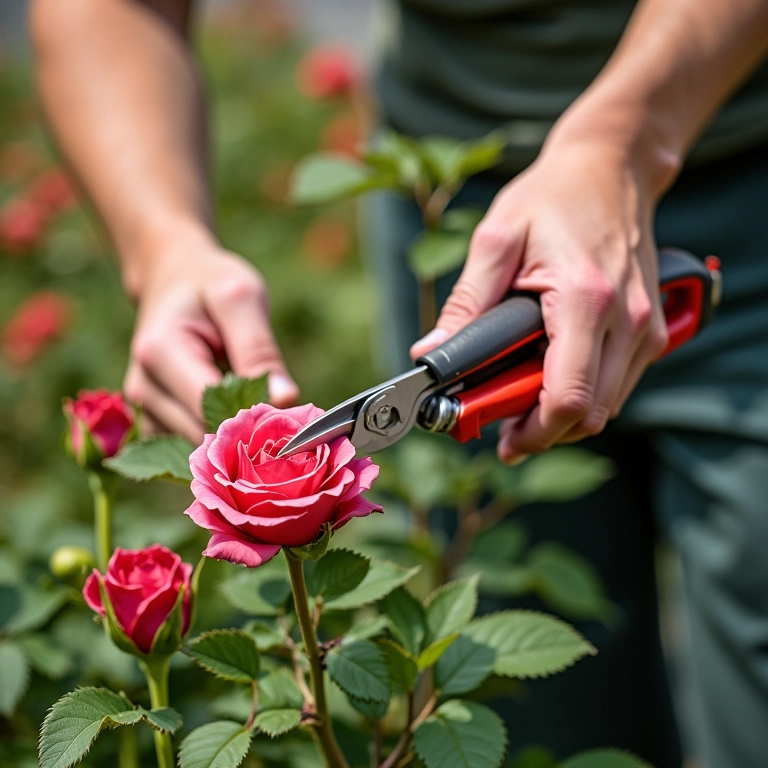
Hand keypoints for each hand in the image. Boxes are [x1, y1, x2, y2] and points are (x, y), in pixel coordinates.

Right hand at [124, 238, 298, 443]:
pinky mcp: (156, 422)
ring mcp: (146, 410)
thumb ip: (259, 349)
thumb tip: (286, 400)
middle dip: (252, 435)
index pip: (213, 410)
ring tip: (268, 411)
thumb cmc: (209, 283)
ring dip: (241, 441)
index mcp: (160, 354)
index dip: (257, 420)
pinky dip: (227, 441)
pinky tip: (246, 418)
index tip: (298, 420)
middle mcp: (145, 388)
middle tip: (292, 419)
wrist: (171, 279)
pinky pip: (197, 448)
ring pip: (204, 450)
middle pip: (207, 436)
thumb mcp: (240, 297)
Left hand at [410, 138, 667, 463]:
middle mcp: (628, 321)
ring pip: (607, 406)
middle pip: (590, 415)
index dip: (532, 432)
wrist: (610, 167)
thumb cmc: (553, 197)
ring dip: (563, 416)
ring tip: (519, 402)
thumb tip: (428, 353)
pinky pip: (618, 385)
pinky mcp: (651, 328)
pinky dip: (584, 395)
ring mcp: (647, 327)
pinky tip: (549, 378)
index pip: (568, 398)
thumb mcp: (497, 238)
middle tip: (501, 424)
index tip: (500, 440)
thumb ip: (466, 302)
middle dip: (543, 431)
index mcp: (586, 299)